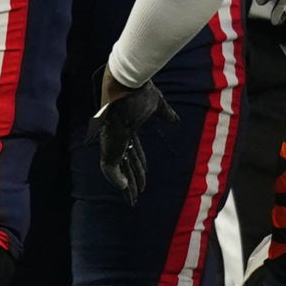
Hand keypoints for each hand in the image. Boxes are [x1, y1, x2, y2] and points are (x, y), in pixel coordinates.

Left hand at [87, 74, 174, 204]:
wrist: (127, 86)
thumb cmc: (140, 91)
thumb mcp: (157, 105)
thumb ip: (165, 113)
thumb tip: (175, 119)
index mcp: (127, 128)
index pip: (133, 152)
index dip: (139, 165)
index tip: (145, 177)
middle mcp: (118, 137)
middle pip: (126, 164)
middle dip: (133, 180)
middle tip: (137, 195)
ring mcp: (113, 142)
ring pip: (119, 170)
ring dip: (126, 185)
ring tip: (132, 199)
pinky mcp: (110, 145)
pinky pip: (110, 168)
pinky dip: (116, 179)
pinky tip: (124, 188)